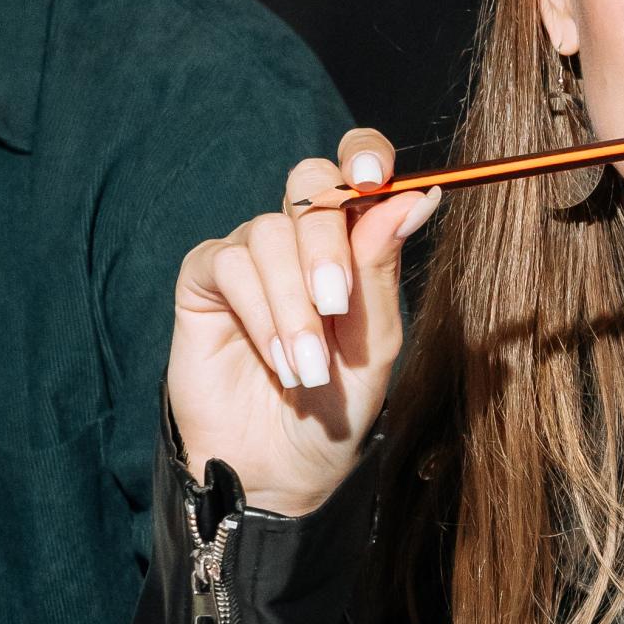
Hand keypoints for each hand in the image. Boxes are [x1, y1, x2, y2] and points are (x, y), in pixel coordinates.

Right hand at [168, 129, 441, 518]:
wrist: (281, 469)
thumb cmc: (336, 409)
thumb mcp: (374, 346)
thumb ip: (384, 270)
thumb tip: (417, 195)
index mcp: (353, 242)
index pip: (358, 167)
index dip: (365, 154)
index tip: (376, 177)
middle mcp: (301, 239)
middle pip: (310, 186)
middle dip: (326, 241)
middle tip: (336, 303)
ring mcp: (251, 255)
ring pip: (269, 233)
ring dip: (293, 305)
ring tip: (308, 367)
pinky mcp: (206, 281)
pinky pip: (229, 265)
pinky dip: (261, 313)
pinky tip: (277, 359)